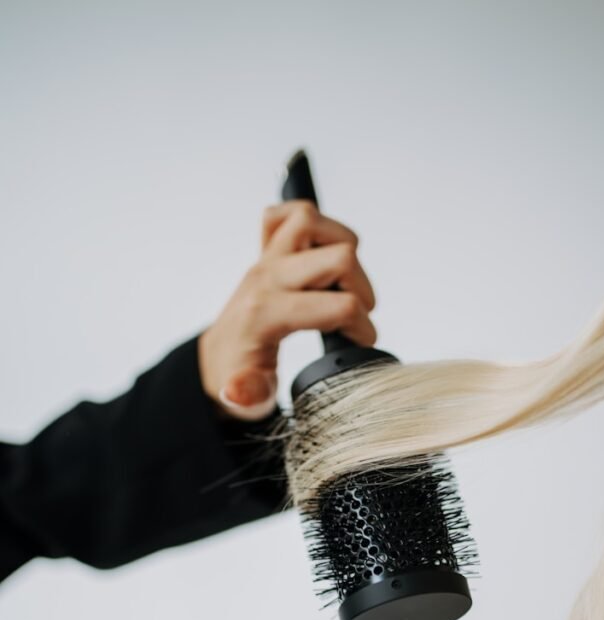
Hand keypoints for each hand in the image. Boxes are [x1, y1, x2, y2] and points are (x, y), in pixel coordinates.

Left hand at [198, 200, 376, 420]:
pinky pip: (288, 214)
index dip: (362, 327)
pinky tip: (318, 256)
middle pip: (339, 257)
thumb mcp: (243, 398)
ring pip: (312, 221)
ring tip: (343, 284)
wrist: (218, 359)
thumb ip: (246, 396)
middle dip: (363, 288)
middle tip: (356, 316)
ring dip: (341, 248)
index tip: (360, 343)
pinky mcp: (267, 251)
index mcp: (267, 313)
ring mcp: (266, 260)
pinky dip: (311, 225)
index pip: (337, 305)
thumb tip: (237, 392)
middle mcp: (267, 278)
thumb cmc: (237, 375)